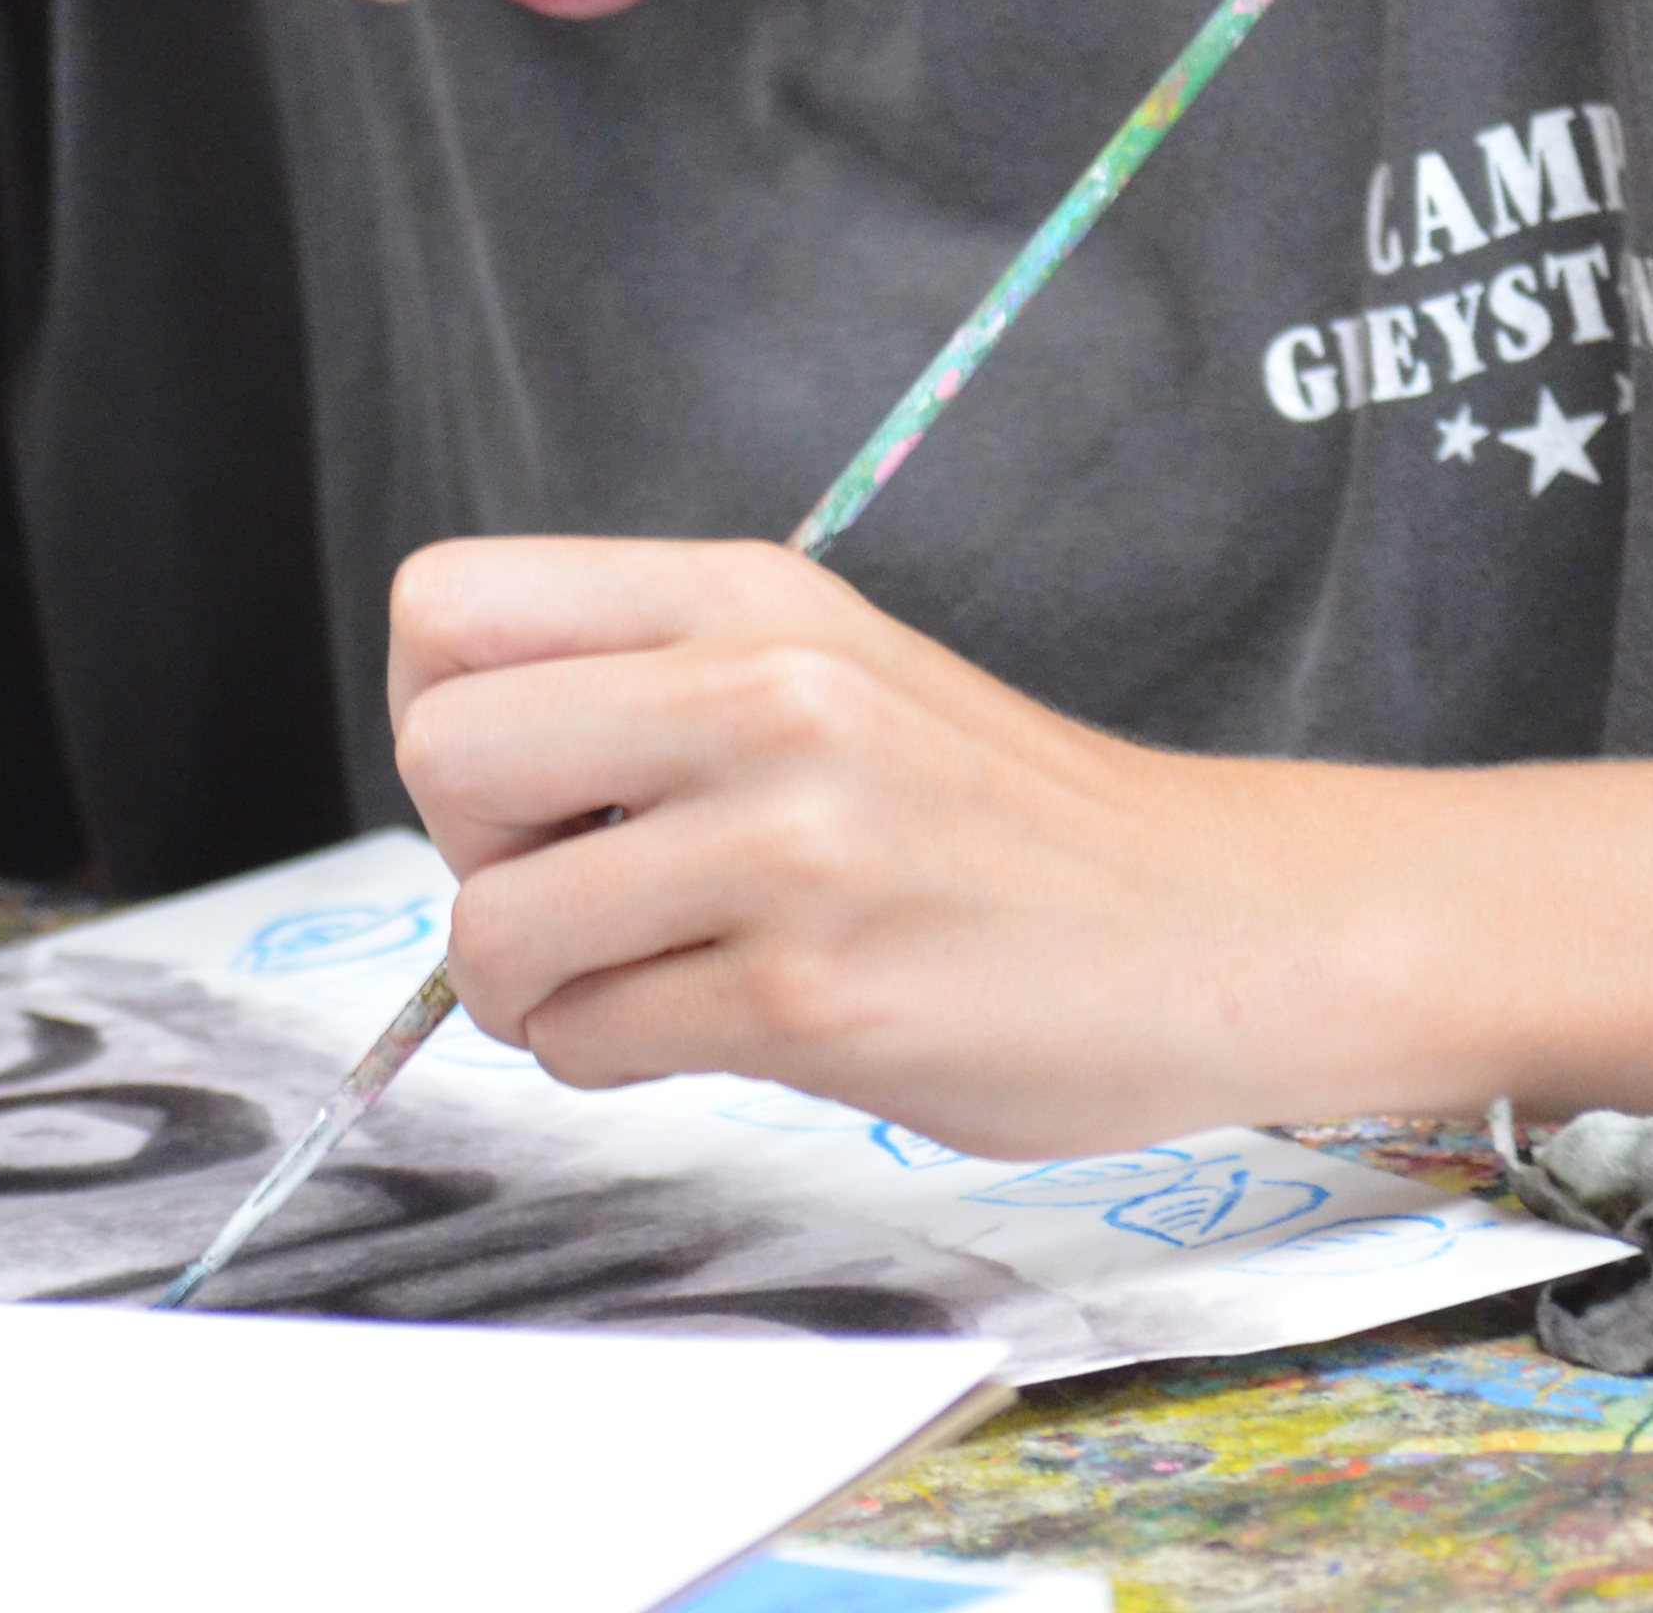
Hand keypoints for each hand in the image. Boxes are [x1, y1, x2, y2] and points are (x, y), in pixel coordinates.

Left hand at [385, 537, 1341, 1158]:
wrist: (1212, 925)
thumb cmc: (999, 822)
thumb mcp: (830, 666)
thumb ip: (657, 680)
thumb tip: (458, 766)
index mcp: (748, 593)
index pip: (446, 602)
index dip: (445, 706)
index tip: (536, 779)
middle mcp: (763, 691)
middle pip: (441, 754)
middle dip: (473, 853)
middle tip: (583, 886)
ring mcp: (793, 846)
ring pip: (493, 929)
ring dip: (536, 990)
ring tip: (642, 981)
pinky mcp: (816, 998)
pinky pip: (588, 1043)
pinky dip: (608, 1059)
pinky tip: (709, 1032)